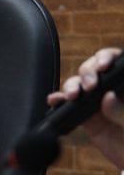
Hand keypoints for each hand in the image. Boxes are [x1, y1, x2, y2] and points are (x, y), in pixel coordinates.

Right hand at [47, 47, 123, 168]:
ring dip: (72, 86)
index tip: (104, 66)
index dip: (107, 57)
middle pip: (93, 69)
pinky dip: (59, 101)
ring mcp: (98, 102)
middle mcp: (113, 90)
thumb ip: (122, 112)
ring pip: (79, 84)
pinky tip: (55, 100)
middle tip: (90, 86)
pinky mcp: (86, 117)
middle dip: (87, 73)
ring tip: (72, 96)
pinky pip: (69, 105)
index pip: (117, 61)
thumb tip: (108, 97)